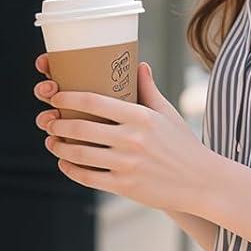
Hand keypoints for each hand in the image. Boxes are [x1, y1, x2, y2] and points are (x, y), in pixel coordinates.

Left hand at [33, 54, 213, 212]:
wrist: (201, 182)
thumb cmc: (183, 145)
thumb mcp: (168, 113)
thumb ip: (148, 90)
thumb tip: (139, 64)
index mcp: (141, 116)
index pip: (94, 101)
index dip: (68, 98)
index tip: (57, 97)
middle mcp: (132, 139)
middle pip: (80, 128)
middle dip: (57, 124)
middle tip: (49, 121)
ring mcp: (126, 164)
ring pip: (79, 154)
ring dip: (59, 147)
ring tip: (52, 141)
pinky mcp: (124, 186)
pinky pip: (87, 177)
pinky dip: (70, 169)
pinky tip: (65, 163)